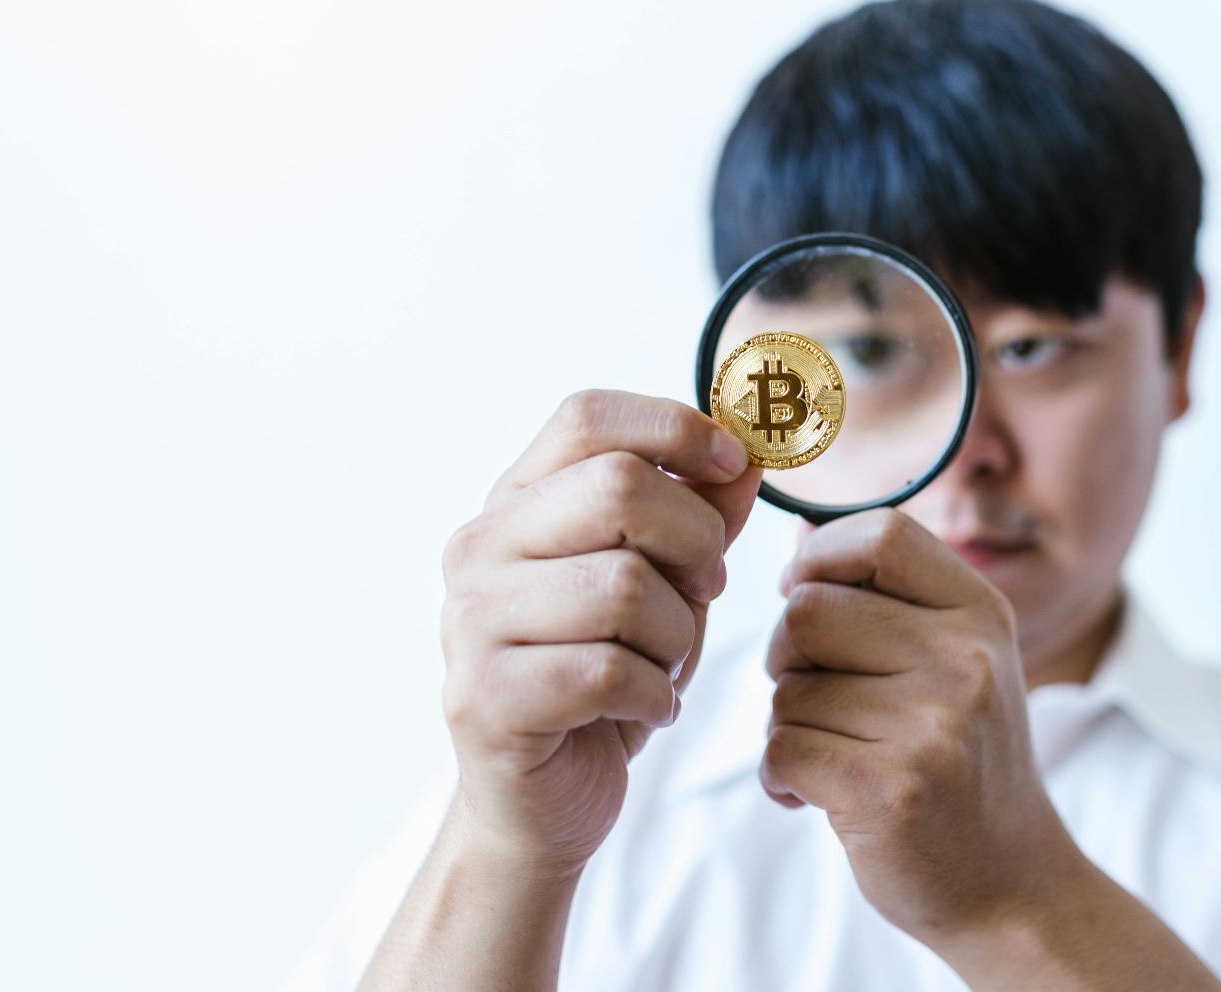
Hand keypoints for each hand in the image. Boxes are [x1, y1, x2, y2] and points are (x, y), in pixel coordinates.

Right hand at [438, 389, 760, 874]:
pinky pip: (608, 671)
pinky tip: (647, 707)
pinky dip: (654, 692)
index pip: (587, 417)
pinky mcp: (483, 697)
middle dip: (695, 542)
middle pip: (618, 489)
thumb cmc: (606, 679)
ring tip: (663, 663)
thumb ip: (702, 515)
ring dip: (676, 634)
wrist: (544, 804)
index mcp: (516, 502)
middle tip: (707, 590)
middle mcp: (478, 548)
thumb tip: (749, 448)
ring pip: (623, 586)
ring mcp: (470, 622)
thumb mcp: (669, 586)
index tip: (735, 466)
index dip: (675, 428)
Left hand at [760, 508, 1081, 946]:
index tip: (803, 591)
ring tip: (837, 757)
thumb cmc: (962, 763)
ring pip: (788, 691)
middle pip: (808, 611)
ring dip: (787, 728)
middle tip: (814, 698)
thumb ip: (884, 599)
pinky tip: (816, 797)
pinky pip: (781, 750)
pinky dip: (780, 778)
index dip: (820, 554)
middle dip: (786, 656)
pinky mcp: (889, 789)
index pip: (881, 534)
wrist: (1010, 884)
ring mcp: (932, 726)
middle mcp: (965, 661)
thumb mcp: (954, 663)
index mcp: (980, 615)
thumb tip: (797, 534)